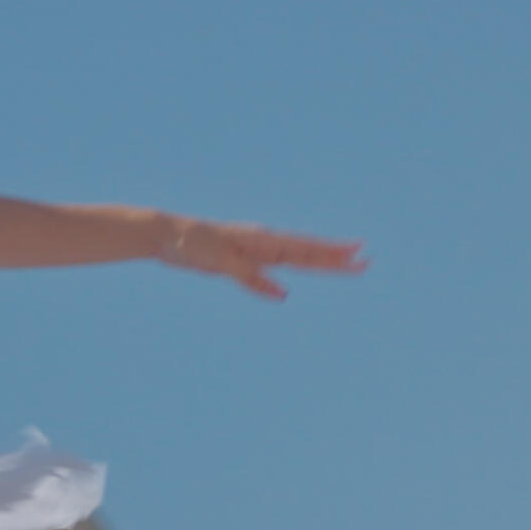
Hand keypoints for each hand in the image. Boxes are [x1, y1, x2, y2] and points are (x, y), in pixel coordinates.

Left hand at [161, 216, 363, 299]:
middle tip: (365, 263)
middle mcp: (261, 244)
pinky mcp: (234, 264)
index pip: (305, 248)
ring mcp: (249, 253)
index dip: (332, 251)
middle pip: (306, 253)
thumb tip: (281, 293)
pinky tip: (283, 293)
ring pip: (289, 262)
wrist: (165, 235)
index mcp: (262, 239)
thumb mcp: (221, 259)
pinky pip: (259, 277)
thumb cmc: (191, 241)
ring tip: (337, 269)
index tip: (358, 250)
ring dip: (312, 267)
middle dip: (335, 259)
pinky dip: (271, 285)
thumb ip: (250, 275)